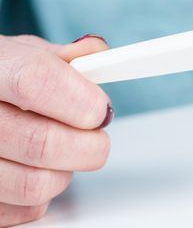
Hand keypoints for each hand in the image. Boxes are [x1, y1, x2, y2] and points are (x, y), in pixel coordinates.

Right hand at [0, 34, 111, 226]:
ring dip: (65, 171)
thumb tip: (98, 57)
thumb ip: (62, 58)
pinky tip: (36, 168)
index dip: (80, 98)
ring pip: (36, 184)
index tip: (101, 108)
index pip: (34, 80)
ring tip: (63, 150)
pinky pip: (25, 209)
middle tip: (97, 135)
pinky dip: (44, 194)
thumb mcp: (21, 53)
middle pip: (41, 142)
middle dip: (89, 144)